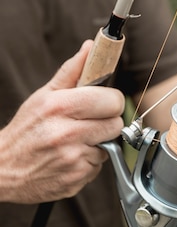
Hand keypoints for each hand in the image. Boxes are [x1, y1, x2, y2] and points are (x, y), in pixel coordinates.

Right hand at [0, 41, 124, 203]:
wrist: (3, 169)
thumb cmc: (26, 130)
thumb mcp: (43, 96)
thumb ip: (71, 72)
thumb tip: (91, 48)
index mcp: (59, 107)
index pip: (111, 100)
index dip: (110, 100)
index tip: (103, 102)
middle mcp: (66, 133)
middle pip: (115, 124)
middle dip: (106, 121)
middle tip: (89, 121)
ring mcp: (72, 159)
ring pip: (109, 146)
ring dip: (97, 143)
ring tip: (75, 140)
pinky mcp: (76, 178)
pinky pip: (98, 166)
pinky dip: (88, 161)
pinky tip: (70, 156)